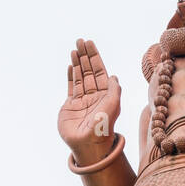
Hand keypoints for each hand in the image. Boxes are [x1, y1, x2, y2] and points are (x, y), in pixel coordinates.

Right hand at [58, 40, 120, 163]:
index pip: (99, 71)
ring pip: (80, 77)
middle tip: (81, 41)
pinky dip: (70, 75)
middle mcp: (94, 96)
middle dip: (85, 56)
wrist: (88, 145)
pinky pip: (71, 87)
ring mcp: (81, 101)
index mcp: (105, 95)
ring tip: (74, 48)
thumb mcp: (113, 107)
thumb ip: (114, 91)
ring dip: (77, 62)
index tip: (90, 44)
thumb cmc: (103, 128)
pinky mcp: (70, 106)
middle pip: (89, 71)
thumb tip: (113, 76)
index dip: (95, 57)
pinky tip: (71, 64)